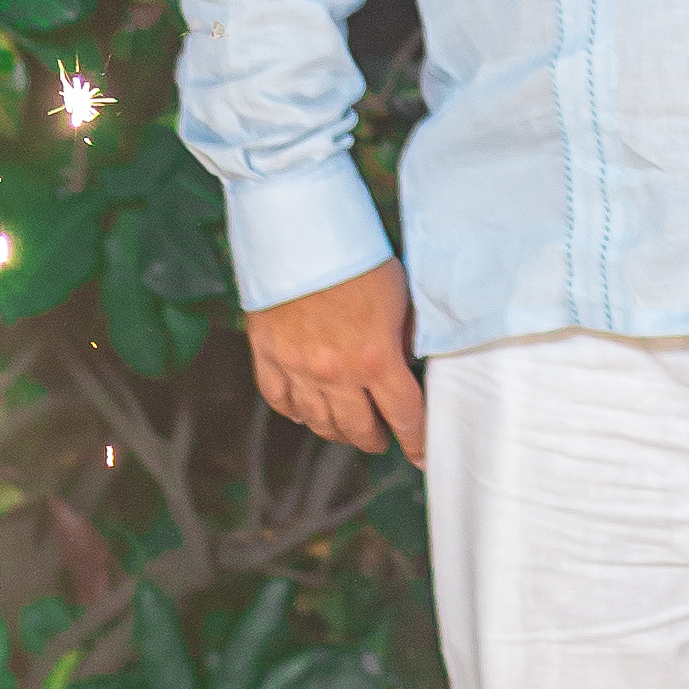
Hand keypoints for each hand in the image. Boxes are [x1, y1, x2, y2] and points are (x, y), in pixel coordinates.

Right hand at [246, 256, 426, 465]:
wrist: (300, 233)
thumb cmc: (357, 258)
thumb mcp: (399, 297)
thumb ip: (401, 337)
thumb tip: (405, 360)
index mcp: (376, 360)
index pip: (403, 415)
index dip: (415, 440)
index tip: (421, 455)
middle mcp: (335, 374)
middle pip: (358, 428)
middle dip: (374, 439)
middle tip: (381, 440)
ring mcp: (297, 368)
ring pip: (317, 422)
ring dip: (336, 432)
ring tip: (347, 430)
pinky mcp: (266, 354)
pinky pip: (278, 399)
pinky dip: (293, 412)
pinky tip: (304, 413)